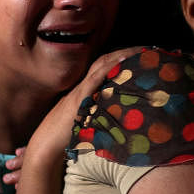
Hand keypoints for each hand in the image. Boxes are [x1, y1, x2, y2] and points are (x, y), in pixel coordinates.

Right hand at [4, 47, 142, 183]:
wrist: (46, 145)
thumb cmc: (64, 137)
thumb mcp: (84, 121)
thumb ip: (97, 114)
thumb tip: (116, 116)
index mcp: (84, 89)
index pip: (103, 66)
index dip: (120, 57)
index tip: (139, 54)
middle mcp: (82, 86)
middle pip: (104, 61)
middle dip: (126, 52)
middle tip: (147, 48)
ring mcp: (79, 91)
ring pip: (101, 66)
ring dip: (121, 56)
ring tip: (140, 50)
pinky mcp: (78, 101)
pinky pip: (93, 80)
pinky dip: (106, 69)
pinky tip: (120, 62)